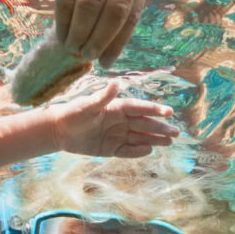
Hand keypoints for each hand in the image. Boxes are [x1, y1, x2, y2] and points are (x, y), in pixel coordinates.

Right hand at [21, 0, 145, 62]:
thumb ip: (112, 7)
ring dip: (82, 33)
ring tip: (74, 49)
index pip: (133, 12)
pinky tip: (62, 37)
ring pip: (92, 6)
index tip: (107, 62)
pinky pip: (69, 0)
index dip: (120, 41)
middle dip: (102, 39)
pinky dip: (65, 23)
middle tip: (89, 57)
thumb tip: (109, 53)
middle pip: (116, 10)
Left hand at [50, 82, 177, 156]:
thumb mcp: (87, 105)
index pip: (139, 108)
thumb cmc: (72, 114)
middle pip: (144, 124)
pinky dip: (138, 151)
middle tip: (176, 132)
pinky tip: (150, 150)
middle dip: (160, 128)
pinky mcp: (112, 148)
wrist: (58, 131)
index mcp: (116, 108)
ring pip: (140, 137)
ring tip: (170, 141)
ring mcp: (117, 135)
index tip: (169, 111)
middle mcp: (120, 121)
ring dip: (155, 139)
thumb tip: (117, 82)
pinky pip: (128, 150)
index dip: (154, 109)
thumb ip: (104, 96)